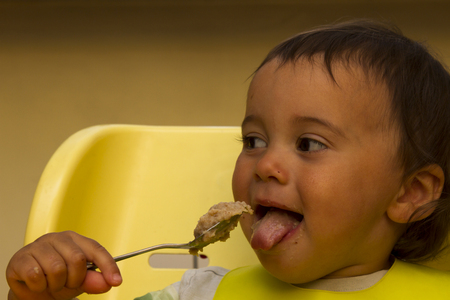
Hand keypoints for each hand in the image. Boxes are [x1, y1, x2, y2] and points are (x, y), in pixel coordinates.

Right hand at [6, 231, 121, 299]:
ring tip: (52, 283)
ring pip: (56, 268)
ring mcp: (38, 246)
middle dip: (75, 279)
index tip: (116, 281)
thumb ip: (94, 281)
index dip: (108, 266)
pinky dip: (39, 286)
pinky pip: (36, 275)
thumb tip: (108, 282)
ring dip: (56, 284)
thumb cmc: (57, 280)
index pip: (97, 250)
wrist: (31, 289)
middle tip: (67, 284)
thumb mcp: (80, 282)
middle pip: (77, 259)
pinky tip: (37, 282)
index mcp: (76, 240)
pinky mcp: (21, 258)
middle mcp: (58, 238)